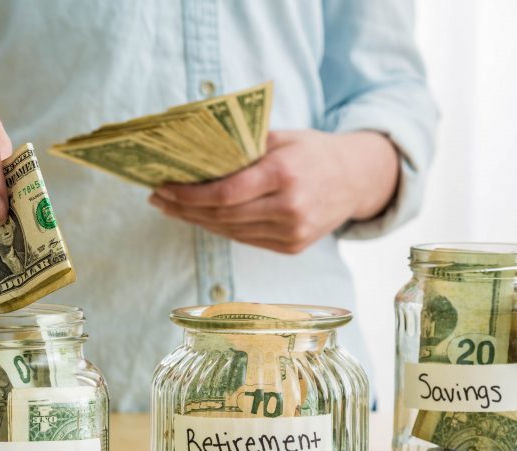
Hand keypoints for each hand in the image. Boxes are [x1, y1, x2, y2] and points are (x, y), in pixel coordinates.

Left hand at [148, 130, 399, 253]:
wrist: (357, 179)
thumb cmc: (313, 152)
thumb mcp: (282, 137)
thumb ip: (242, 148)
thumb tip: (194, 155)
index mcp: (285, 175)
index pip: (225, 193)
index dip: (190, 196)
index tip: (163, 188)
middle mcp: (290, 208)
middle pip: (223, 216)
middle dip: (185, 209)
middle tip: (158, 199)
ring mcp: (292, 233)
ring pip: (231, 231)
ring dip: (198, 221)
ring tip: (172, 208)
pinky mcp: (292, 247)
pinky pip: (246, 239)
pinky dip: (221, 228)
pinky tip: (202, 217)